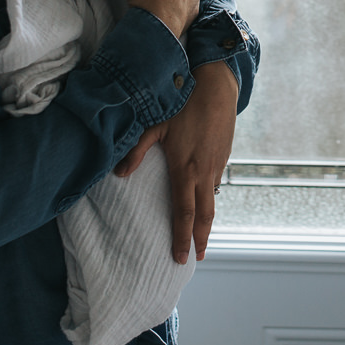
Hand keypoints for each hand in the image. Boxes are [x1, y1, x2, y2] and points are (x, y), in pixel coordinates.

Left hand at [115, 62, 239, 262]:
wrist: (217, 85)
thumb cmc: (183, 102)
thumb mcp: (155, 124)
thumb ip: (137, 151)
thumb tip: (120, 173)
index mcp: (185, 168)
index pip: (184, 213)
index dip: (182, 238)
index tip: (180, 258)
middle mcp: (203, 171)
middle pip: (204, 216)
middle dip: (200, 240)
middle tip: (197, 258)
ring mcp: (217, 165)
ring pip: (212, 201)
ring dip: (207, 223)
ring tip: (201, 238)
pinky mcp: (224, 156)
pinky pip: (216, 184)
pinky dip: (210, 200)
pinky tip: (204, 203)